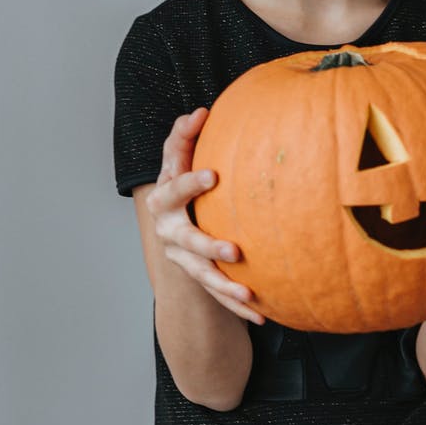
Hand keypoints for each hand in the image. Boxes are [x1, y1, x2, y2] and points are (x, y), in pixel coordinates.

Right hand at [145, 108, 266, 325]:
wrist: (171, 222)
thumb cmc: (182, 181)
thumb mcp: (179, 159)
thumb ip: (184, 136)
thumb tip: (201, 110)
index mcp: (164, 198)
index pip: (174, 188)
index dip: (190, 182)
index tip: (214, 175)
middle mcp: (169, 230)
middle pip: (185, 239)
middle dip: (207, 246)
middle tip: (233, 250)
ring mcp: (181, 257)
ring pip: (201, 274)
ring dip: (224, 285)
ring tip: (247, 292)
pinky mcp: (198, 277)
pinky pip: (218, 296)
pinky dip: (238, 306)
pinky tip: (261, 314)